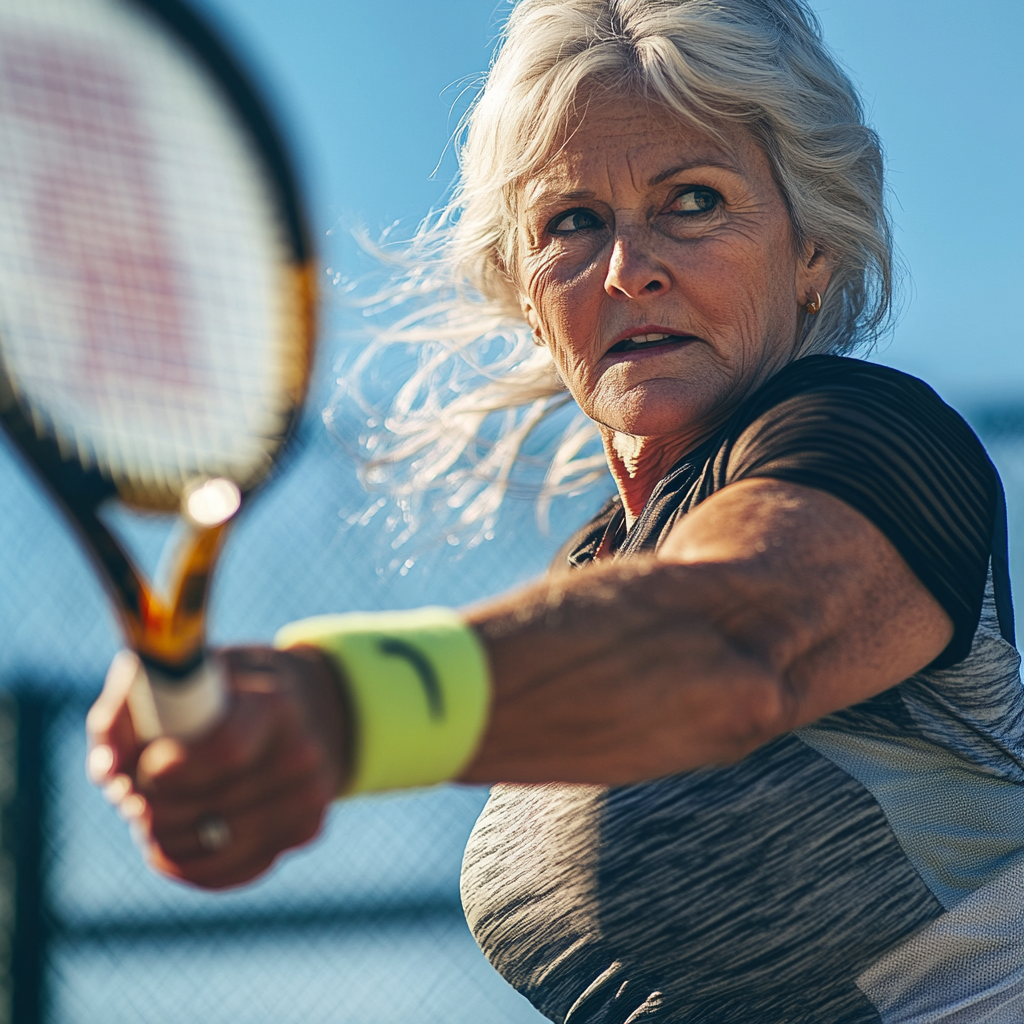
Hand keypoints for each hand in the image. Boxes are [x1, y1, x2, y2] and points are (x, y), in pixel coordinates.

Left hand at [86, 645, 348, 888]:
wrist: (302, 702)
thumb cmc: (223, 688)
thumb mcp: (177, 676)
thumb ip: (128, 712)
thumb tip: (108, 772)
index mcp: (272, 703)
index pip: (226, 751)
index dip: (172, 771)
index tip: (143, 770)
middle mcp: (302, 751)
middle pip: (211, 808)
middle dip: (154, 809)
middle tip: (131, 796)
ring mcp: (310, 795)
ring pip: (216, 847)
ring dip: (166, 841)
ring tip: (149, 818)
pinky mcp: (308, 829)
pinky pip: (236, 871)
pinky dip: (192, 865)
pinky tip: (175, 845)